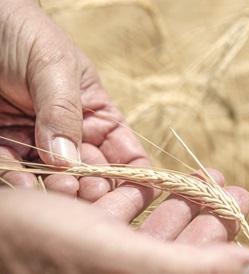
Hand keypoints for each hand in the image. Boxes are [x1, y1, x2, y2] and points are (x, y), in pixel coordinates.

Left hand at [0, 0, 149, 200]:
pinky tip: (23, 182)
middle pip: (92, 175)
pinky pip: (14, 171)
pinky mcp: (4, 144)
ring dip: (58, 190)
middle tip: (86, 190)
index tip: (135, 195)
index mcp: (97, 115)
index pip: (125, 154)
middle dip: (94, 189)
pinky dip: (18, 182)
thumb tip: (68, 161)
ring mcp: (37, 142)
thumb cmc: (25, 33)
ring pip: (55, 180)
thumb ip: (64, 111)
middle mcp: (71, 134)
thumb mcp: (54, 65)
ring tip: (59, 187)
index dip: (135, 178)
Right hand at [0, 170, 248, 273]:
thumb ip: (188, 268)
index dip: (222, 236)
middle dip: (207, 211)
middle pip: (178, 243)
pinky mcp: (83, 234)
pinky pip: (118, 215)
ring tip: (204, 174)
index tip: (244, 203)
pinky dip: (136, 195)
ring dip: (178, 198)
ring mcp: (101, 252)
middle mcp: (119, 269)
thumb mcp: (119, 255)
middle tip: (234, 186)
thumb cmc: (42, 243)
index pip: (193, 263)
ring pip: (152, 226)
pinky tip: (149, 182)